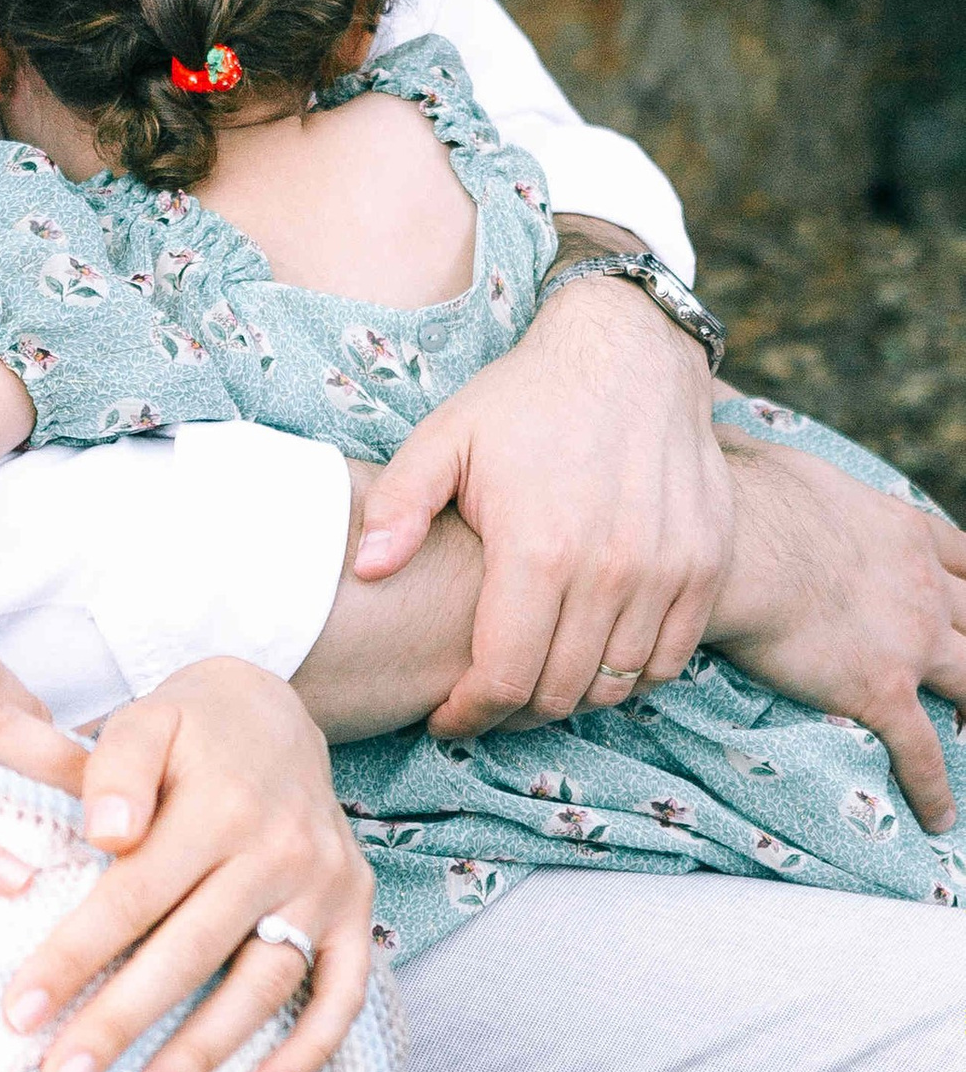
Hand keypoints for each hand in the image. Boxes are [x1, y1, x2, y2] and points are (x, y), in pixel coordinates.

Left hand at [0, 660, 375, 1071]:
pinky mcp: (358, 910)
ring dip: (204, 1055)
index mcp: (219, 807)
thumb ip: (116, 768)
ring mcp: (325, 887)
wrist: (278, 709)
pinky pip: (341, 991)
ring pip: (262, 985)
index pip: (132, 897)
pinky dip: (311, 1050)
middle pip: (190, 953)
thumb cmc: (191, 727)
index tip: (19, 1016)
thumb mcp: (145, 719)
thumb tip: (106, 836)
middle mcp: (280, 851)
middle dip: (121, 1024)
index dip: (73, 958)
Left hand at [354, 268, 730, 732]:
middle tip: (483, 703)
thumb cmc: (525, 399)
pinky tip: (592, 658)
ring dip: (570, 698)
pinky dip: (630, 675)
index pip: (503, 678)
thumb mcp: (445, 438)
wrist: (630, 352)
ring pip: (617, 685)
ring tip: (533, 682)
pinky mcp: (707, 564)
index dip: (469, 715)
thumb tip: (364, 572)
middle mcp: (611, 570)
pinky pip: (669, 658)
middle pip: (558, 692)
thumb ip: (398, 506)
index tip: (447, 719)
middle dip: (512, 714)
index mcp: (538, 549)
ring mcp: (668, 571)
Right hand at [710, 442, 965, 830]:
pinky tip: (943, 819)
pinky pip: (922, 749)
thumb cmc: (743, 499)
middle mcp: (921, 587)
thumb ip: (763, 450)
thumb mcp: (772, 458)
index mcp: (900, 531)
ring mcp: (910, 641)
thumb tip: (713, 414)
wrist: (740, 550)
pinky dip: (936, 787)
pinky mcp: (882, 690)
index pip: (961, 556)